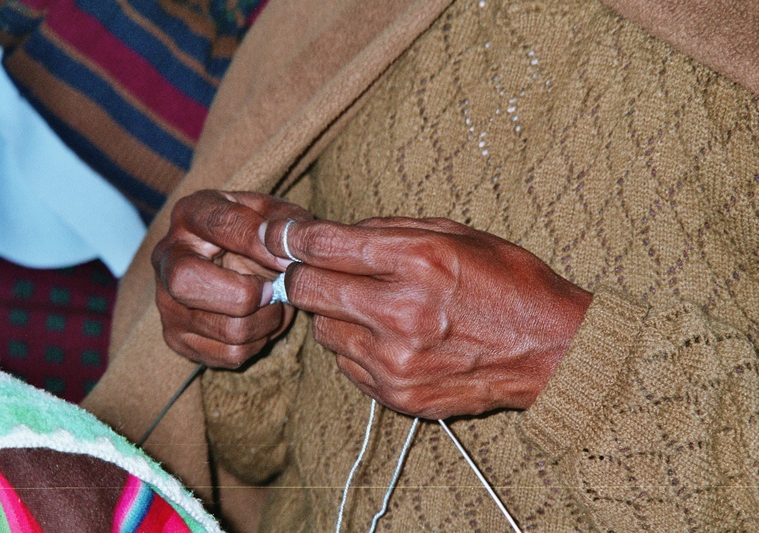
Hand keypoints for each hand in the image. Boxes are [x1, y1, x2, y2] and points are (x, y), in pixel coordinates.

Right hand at [152, 190, 310, 367]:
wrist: (237, 263)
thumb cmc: (259, 234)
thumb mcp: (274, 214)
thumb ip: (285, 224)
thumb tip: (286, 255)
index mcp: (191, 214)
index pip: (219, 225)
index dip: (258, 244)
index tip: (288, 260)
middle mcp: (167, 258)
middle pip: (186, 283)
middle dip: (245, 294)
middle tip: (272, 289)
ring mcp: (167, 303)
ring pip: (224, 328)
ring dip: (265, 321)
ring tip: (273, 303)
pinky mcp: (178, 339)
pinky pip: (231, 354)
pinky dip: (258, 342)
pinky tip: (259, 321)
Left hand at [262, 216, 591, 418]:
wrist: (552, 353)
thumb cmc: (508, 284)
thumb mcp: (457, 234)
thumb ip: (390, 230)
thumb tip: (336, 233)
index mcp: (418, 260)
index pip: (322, 244)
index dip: (291, 237)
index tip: (281, 236)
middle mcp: (400, 311)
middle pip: (307, 289)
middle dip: (304, 275)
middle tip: (317, 270)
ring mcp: (396, 360)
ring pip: (322, 330)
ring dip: (334, 314)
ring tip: (371, 307)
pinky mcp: (398, 395)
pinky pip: (345, 364)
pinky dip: (355, 347)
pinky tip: (389, 339)